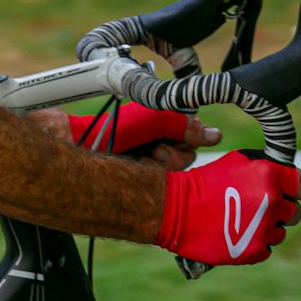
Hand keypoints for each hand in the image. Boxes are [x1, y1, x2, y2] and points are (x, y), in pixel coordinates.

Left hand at [66, 103, 221, 168]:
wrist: (84, 148)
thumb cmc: (114, 129)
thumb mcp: (153, 120)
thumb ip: (184, 125)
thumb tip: (216, 136)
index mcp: (163, 120)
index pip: (193, 130)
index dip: (190, 134)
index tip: (178, 136)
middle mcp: (161, 138)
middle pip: (189, 151)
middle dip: (176, 151)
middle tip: (157, 149)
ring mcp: (153, 157)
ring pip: (181, 168)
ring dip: (167, 163)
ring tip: (148, 157)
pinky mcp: (146, 176)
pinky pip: (168, 180)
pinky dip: (159, 174)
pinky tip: (143, 169)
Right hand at [156, 150, 300, 266]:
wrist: (178, 209)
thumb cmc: (207, 181)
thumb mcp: (239, 162)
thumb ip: (268, 168)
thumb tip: (288, 176)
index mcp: (271, 176)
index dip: (296, 189)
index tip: (288, 191)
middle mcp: (272, 202)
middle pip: (293, 212)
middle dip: (279, 209)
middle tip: (257, 206)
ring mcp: (265, 229)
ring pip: (280, 232)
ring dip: (267, 227)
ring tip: (242, 221)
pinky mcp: (255, 250)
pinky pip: (267, 248)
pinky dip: (255, 243)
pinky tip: (237, 233)